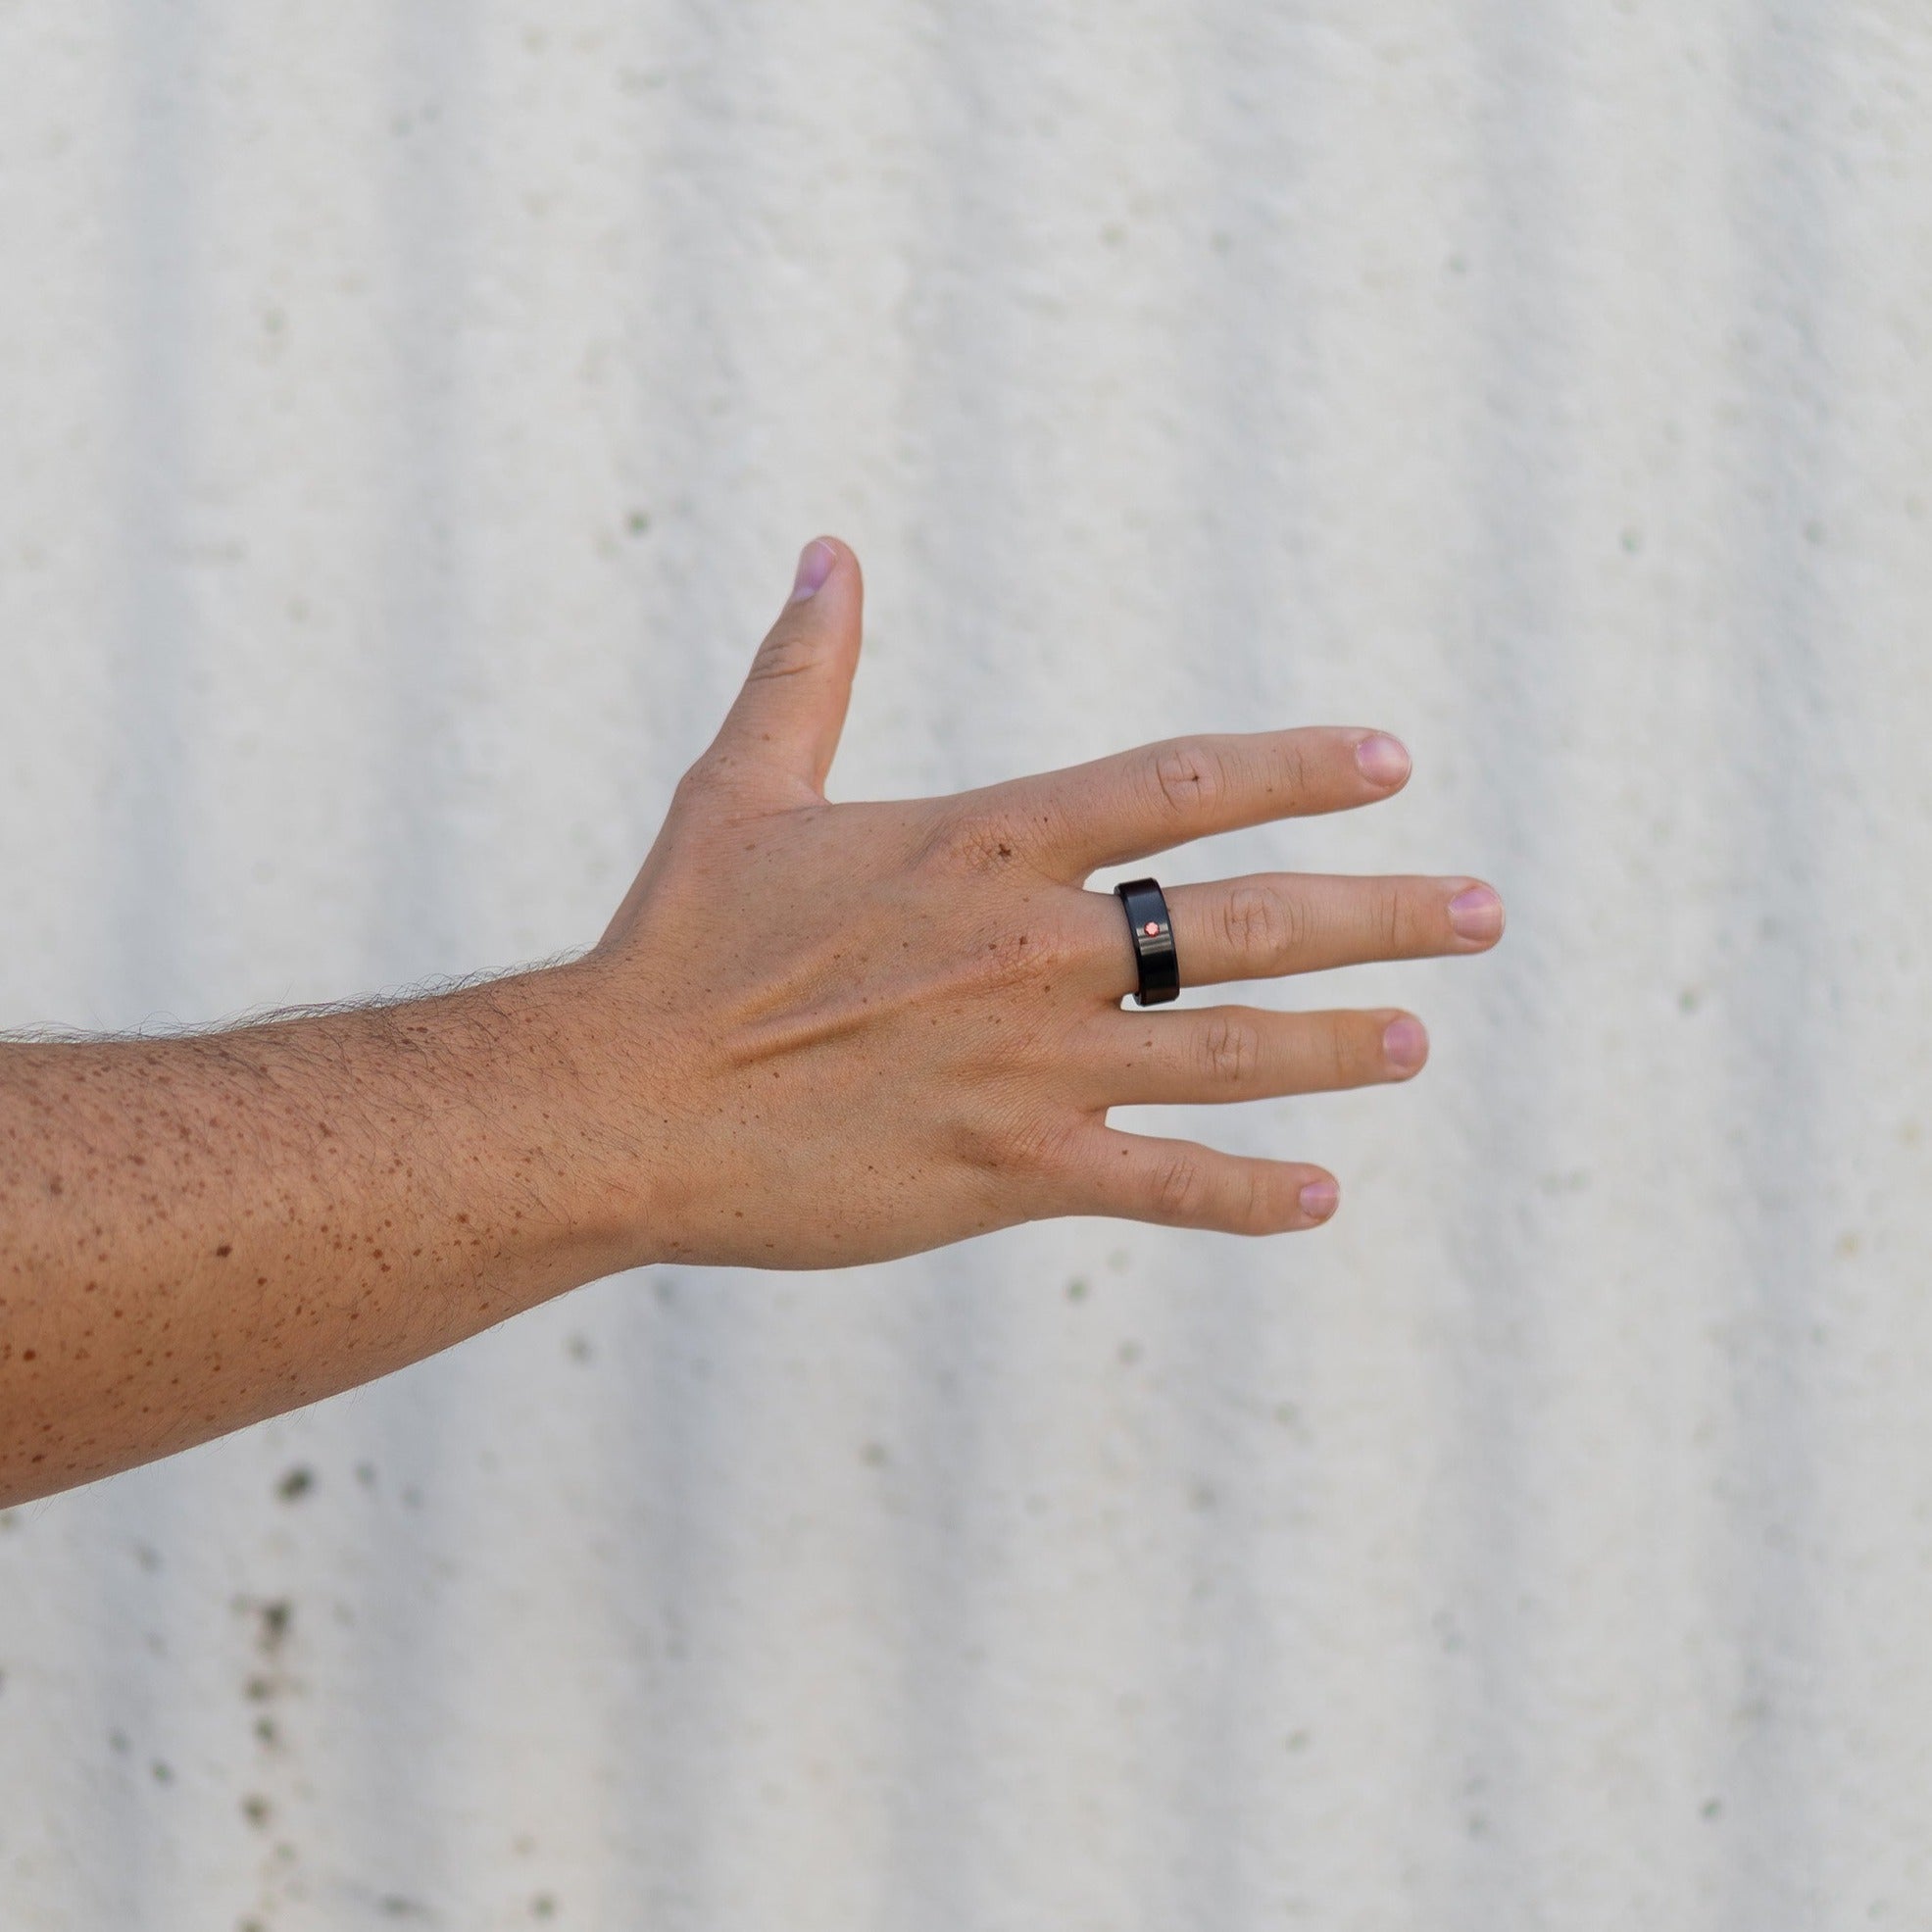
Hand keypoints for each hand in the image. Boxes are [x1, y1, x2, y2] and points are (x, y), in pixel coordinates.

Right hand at [567, 537, 1504, 1268]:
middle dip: (1378, 913)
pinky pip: (1160, 1183)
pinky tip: (1320, 1195)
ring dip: (1338, 1044)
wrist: (615, 1101)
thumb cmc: (677, 941)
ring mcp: (1028, 1064)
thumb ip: (806, 668)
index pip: (1177, 786)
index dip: (1294, 769)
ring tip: (1416, 1039)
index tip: (1389, 763)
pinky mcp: (1006, 1171)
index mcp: (983, 840)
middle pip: (1245, 920)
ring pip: (1228, 1051)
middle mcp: (1030, 946)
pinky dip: (1247, 1193)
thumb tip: (828, 550)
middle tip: (1480, 912)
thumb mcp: (742, 783)